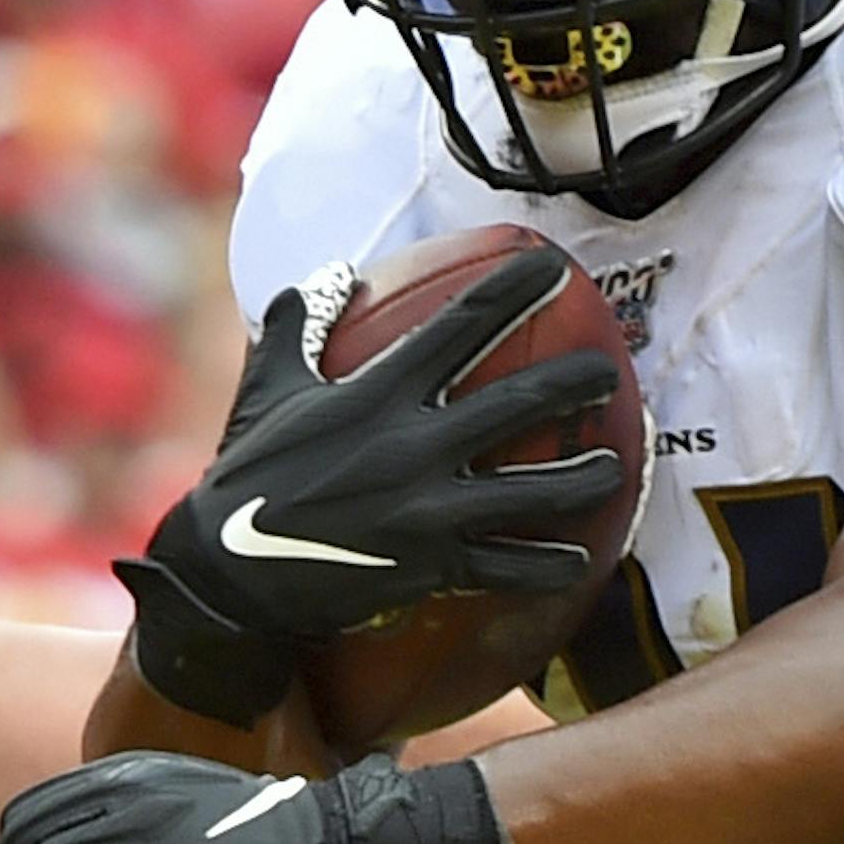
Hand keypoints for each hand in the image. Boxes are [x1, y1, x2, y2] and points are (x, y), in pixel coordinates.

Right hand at [115, 251, 622, 724]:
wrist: (227, 575)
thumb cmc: (250, 473)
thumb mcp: (268, 387)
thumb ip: (299, 325)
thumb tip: (325, 273)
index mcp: (377, 393)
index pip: (460, 324)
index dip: (514, 289)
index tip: (554, 267)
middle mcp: (411, 446)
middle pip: (517, 405)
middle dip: (575, 383)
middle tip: (612, 370)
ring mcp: (425, 511)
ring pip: (530, 493)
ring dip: (583, 479)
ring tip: (616, 464)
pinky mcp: (429, 567)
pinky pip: (506, 567)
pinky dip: (548, 565)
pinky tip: (583, 557)